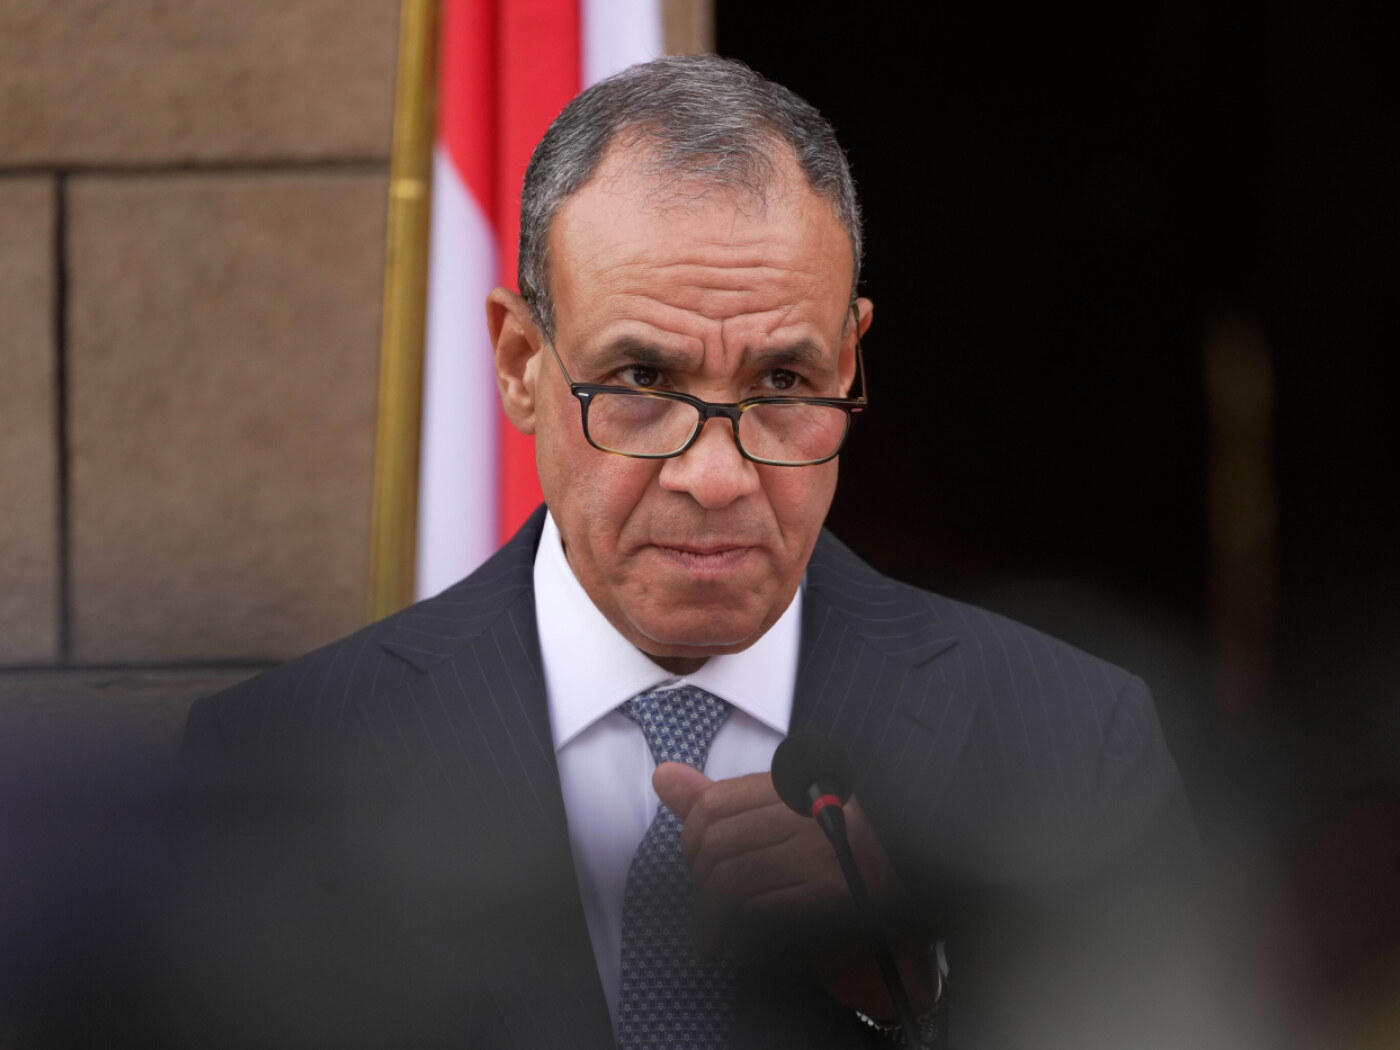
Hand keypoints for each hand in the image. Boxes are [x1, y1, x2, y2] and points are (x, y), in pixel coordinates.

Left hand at [653, 762, 932, 1017]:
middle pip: (715, 842)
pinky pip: (757, 910)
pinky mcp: (831, 893)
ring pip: (730, 878)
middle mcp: (810, 811)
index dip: (692, 839)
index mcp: (795, 786)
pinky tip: (740, 942)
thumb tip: (663, 776)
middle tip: (707, 907)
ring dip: (711, 915)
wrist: (897, 908)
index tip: (698, 866)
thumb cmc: (827, 864)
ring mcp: (823, 851)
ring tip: (712, 934)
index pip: (712, 804)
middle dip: (699, 880)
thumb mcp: (773, 820)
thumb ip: (720, 802)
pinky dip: (738, 931)